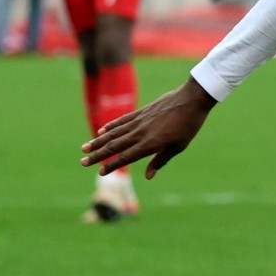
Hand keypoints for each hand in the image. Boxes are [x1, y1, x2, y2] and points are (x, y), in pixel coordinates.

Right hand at [81, 78, 217, 177]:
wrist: (192, 99)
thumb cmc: (189, 125)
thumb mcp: (179, 146)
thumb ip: (161, 160)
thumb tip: (148, 176)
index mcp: (151, 144)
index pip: (126, 157)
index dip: (112, 165)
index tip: (100, 172)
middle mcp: (141, 133)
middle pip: (114, 146)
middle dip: (97, 155)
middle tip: (82, 163)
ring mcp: (139, 121)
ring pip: (114, 133)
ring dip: (98, 141)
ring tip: (84, 148)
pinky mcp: (141, 112)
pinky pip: (122, 120)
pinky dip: (110, 126)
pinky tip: (101, 131)